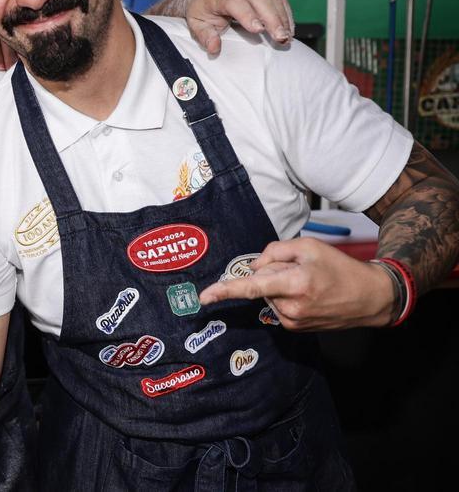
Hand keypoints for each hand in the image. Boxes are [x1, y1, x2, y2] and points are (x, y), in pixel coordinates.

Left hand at [0, 17, 18, 70]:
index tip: (0, 66)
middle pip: (4, 37)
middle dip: (8, 54)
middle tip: (9, 69)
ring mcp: (0, 28)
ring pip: (11, 39)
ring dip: (14, 54)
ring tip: (15, 68)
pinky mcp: (5, 34)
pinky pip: (13, 42)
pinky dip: (16, 52)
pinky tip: (19, 62)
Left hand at [181, 0, 293, 53]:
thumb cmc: (200, 12)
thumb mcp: (195, 25)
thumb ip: (205, 37)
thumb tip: (214, 48)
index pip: (236, 2)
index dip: (248, 15)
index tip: (259, 30)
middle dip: (273, 19)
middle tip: (281, 38)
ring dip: (283, 17)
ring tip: (287, 36)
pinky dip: (285, 12)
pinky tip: (288, 27)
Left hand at [198, 237, 394, 330]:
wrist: (370, 297)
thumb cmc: (341, 268)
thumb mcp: (308, 247)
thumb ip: (274, 251)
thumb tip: (253, 267)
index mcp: (295, 283)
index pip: (252, 287)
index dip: (226, 290)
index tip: (204, 297)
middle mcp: (291, 307)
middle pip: (262, 284)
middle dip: (272, 273)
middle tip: (301, 269)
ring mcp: (293, 321)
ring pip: (268, 295)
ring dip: (280, 286)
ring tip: (309, 283)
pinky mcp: (296, 328)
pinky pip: (277, 305)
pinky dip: (285, 296)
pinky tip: (308, 294)